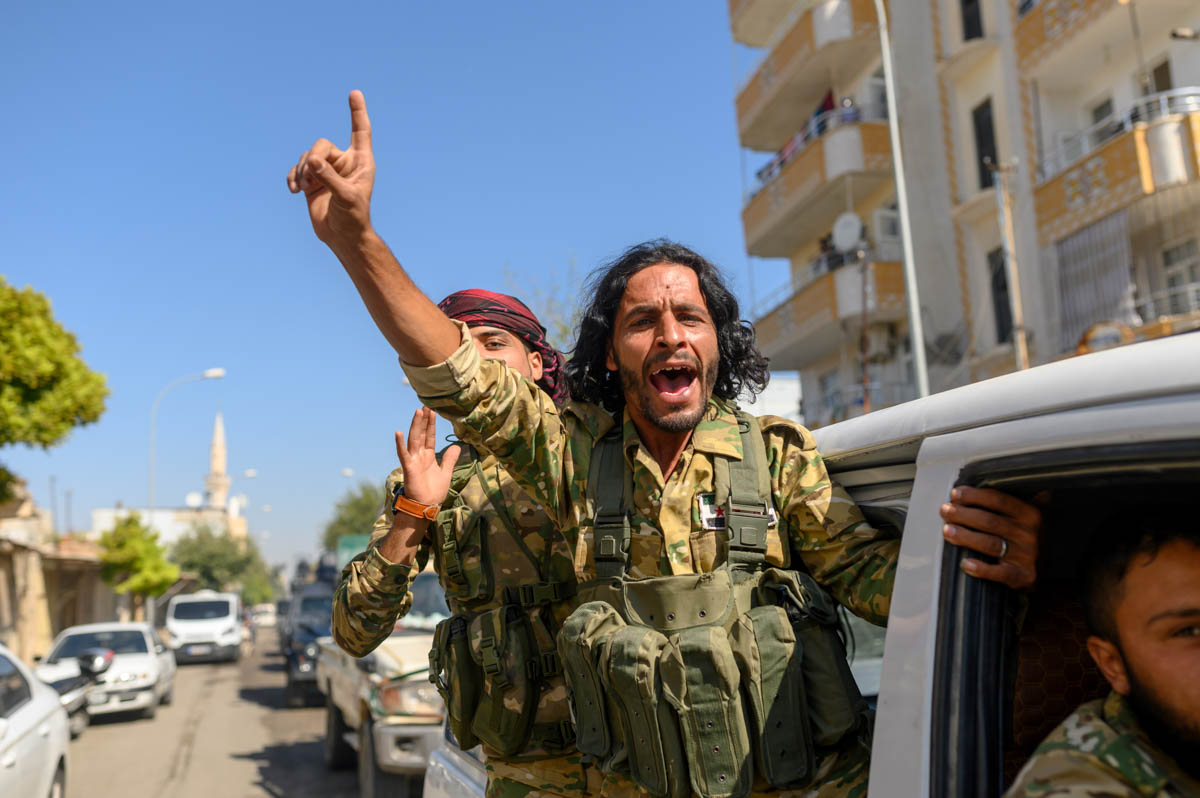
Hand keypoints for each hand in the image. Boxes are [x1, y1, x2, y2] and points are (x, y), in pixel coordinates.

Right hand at [286, 90, 375, 247]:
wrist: (341, 236)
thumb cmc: (352, 218)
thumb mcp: (346, 198)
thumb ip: (330, 178)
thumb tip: (313, 162)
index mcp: (361, 162)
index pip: (360, 131)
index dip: (357, 112)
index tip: (354, 93)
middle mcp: (344, 162)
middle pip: (321, 144)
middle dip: (313, 159)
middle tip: (312, 179)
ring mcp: (327, 171)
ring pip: (307, 157)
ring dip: (303, 171)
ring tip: (306, 189)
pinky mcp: (312, 181)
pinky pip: (297, 169)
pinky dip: (293, 177)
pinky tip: (295, 191)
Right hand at [394, 408, 460, 507]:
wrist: (427, 506)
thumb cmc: (434, 492)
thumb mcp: (446, 472)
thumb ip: (450, 459)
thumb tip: (457, 447)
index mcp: (428, 456)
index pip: (429, 436)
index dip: (431, 424)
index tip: (432, 411)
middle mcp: (419, 456)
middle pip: (421, 434)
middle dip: (423, 421)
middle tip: (425, 406)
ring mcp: (413, 461)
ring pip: (414, 440)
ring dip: (416, 426)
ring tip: (418, 412)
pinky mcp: (409, 468)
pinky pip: (404, 454)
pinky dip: (400, 443)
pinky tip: (398, 432)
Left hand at [940, 486, 1042, 589]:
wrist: (1045, 568)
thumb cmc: (1023, 536)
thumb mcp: (1024, 515)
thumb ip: (1008, 500)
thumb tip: (972, 487)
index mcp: (1030, 513)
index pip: (999, 500)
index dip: (974, 496)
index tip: (954, 494)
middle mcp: (1030, 533)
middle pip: (990, 521)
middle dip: (964, 515)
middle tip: (945, 511)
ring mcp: (1028, 555)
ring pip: (991, 544)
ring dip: (966, 537)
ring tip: (946, 530)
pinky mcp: (1024, 576)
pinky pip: (1000, 573)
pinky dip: (981, 569)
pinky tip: (965, 563)